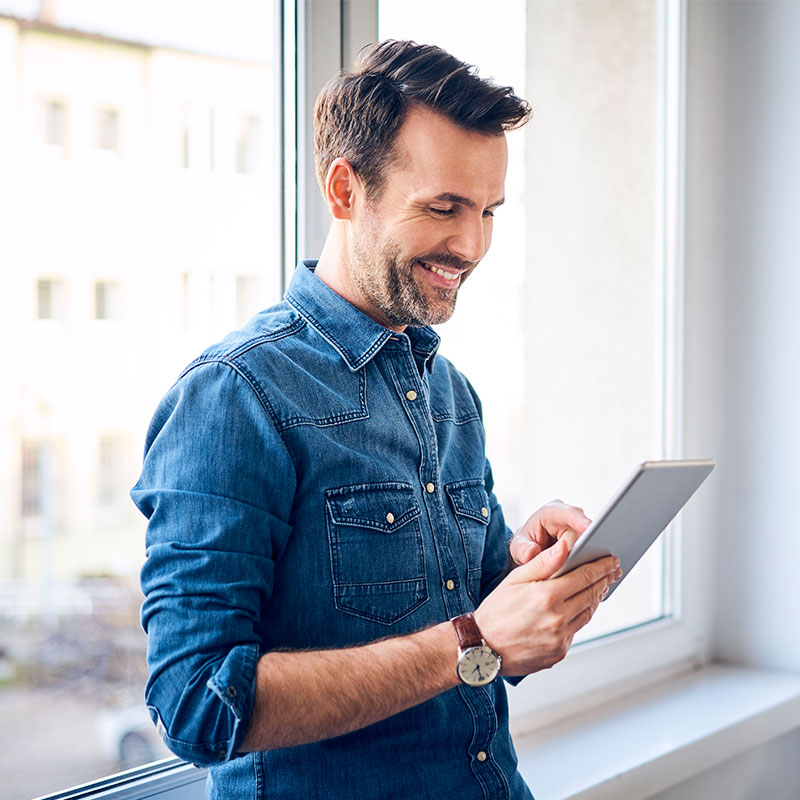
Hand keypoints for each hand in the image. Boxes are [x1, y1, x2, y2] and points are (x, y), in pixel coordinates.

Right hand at [474, 538, 620, 675]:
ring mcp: (560, 639)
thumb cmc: (496, 610)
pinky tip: (579, 607)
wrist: (482, 647)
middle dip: (604, 580)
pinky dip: (580, 616)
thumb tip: (565, 546)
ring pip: (587, 614)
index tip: (610, 559)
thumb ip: (543, 562)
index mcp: (546, 596)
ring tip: (598, 586)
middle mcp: (557, 619)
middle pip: (591, 595)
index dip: (600, 566)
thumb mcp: (515, 579)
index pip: (584, 577)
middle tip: (612, 570)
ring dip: (595, 598)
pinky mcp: (559, 653)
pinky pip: (576, 631)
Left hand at [509, 500, 592, 565]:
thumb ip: (522, 549)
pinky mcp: (588, 543)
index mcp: (551, 512)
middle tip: (588, 561)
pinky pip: (597, 550)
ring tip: (600, 570)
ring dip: (594, 555)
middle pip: (584, 531)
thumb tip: (532, 552)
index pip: (567, 513)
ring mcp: (581, 530)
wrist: (532, 551)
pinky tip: (602, 572)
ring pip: (594, 541)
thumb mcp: (518, 547)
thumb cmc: (526, 545)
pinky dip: (597, 561)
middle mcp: (570, 518)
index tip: (588, 528)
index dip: (578, 520)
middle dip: (587, 545)